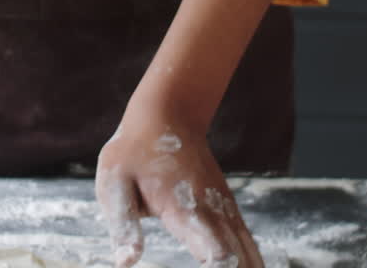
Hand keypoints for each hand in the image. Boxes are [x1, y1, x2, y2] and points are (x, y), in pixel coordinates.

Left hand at [95, 111, 261, 267]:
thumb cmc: (133, 152)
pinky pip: (247, 241)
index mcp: (183, 208)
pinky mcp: (226, 207)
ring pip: (247, 251)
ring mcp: (223, 208)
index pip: (212, 251)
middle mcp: (211, 211)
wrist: (168, 113)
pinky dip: (253, 263)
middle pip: (237, 258)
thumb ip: (122, 223)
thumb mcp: (114, 182)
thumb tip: (127, 262)